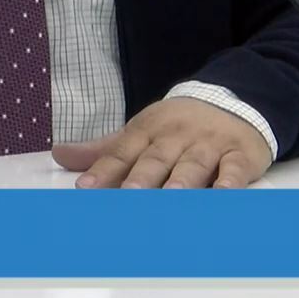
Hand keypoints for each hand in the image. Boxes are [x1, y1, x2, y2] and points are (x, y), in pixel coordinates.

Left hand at [51, 98, 273, 188]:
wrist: (233, 100)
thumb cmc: (178, 126)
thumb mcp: (141, 131)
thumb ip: (104, 150)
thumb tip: (59, 154)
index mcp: (147, 131)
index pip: (122, 152)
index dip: (104, 170)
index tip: (85, 188)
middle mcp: (176, 138)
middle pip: (156, 159)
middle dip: (142, 178)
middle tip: (128, 196)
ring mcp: (208, 145)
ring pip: (193, 165)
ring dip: (182, 181)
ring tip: (171, 197)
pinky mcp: (239, 155)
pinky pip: (234, 170)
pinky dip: (230, 183)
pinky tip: (223, 196)